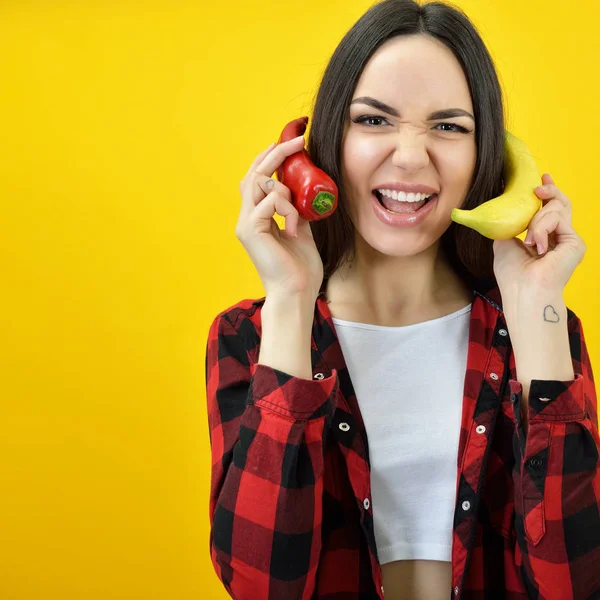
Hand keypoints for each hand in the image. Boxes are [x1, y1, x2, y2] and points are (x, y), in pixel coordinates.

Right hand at [236, 137, 323, 299]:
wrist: (296, 293)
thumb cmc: (300, 269)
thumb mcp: (302, 231)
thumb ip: (297, 210)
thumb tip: (305, 193)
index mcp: (256, 218)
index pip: (256, 179)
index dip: (270, 158)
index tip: (292, 144)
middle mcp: (246, 218)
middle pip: (254, 173)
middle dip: (276, 154)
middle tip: (299, 141)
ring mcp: (245, 223)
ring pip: (259, 182)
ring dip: (285, 188)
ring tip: (300, 212)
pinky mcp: (250, 229)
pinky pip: (269, 201)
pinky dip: (287, 208)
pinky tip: (295, 228)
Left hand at [492, 174, 585, 295]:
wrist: (524, 290)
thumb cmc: (512, 273)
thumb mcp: (504, 241)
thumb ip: (509, 223)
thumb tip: (502, 206)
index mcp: (543, 239)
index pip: (549, 211)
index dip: (548, 192)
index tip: (542, 177)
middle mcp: (559, 239)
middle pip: (560, 205)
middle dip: (550, 190)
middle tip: (538, 184)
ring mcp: (568, 240)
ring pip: (556, 209)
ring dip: (536, 220)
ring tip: (529, 241)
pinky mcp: (575, 242)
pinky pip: (557, 218)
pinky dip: (542, 228)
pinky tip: (536, 244)